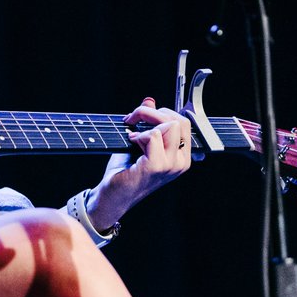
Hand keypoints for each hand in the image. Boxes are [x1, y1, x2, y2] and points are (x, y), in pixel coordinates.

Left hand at [85, 97, 192, 228]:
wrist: (112, 195)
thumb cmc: (125, 171)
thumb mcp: (138, 141)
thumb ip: (147, 122)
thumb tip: (150, 100)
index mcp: (181, 156)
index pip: (184, 123)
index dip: (163, 112)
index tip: (142, 116)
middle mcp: (180, 162)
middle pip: (178, 121)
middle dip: (153, 112)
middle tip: (133, 119)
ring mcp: (170, 166)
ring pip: (169, 125)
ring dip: (145, 121)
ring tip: (132, 132)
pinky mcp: (156, 167)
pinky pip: (153, 136)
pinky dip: (139, 134)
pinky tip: (131, 142)